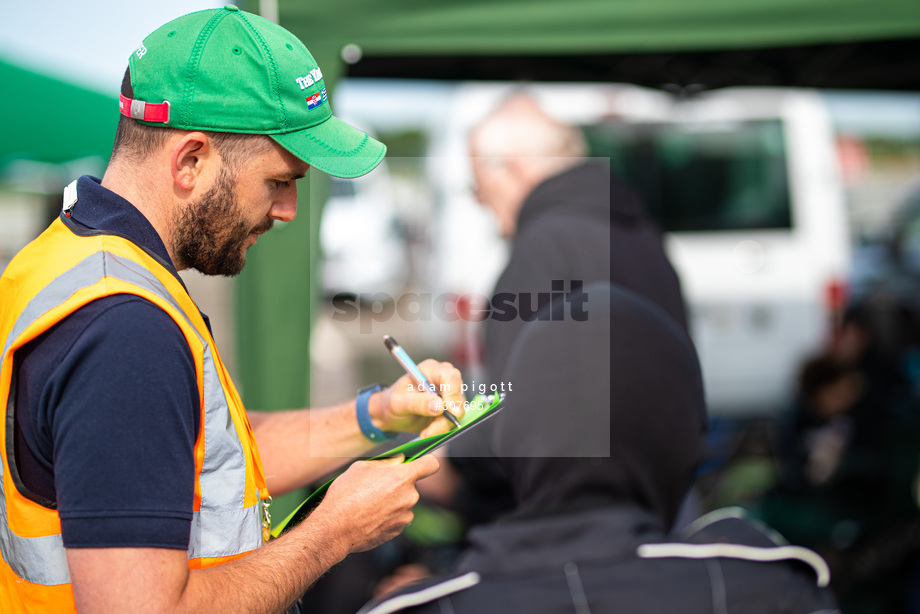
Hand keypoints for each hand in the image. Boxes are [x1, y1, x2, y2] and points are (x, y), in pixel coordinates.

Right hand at [309, 454, 439, 553]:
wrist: (335, 529)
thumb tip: (398, 461)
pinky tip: (369, 516)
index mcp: (402, 477)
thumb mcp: (361, 468)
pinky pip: (397, 517)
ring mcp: (405, 516)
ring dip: (392, 501)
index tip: (418, 463)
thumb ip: (385, 463)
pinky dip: (387, 516)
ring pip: (403, 502)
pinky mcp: (398, 531)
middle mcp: (409, 497)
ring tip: (369, 504)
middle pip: (412, 485)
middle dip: (398, 484)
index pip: (431, 464)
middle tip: (376, 486)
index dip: (425, 461)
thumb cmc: (345, 496)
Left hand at [372, 359, 465, 437]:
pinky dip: (441, 429)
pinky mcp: (449, 409)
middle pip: (457, 396)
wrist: (391, 414)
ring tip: (425, 433)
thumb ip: (418, 403)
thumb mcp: (399, 403)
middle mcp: (442, 380)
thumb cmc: (392, 402)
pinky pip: (453, 420)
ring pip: (457, 412)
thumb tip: (440, 406)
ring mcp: (448, 395)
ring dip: (442, 426)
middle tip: (430, 431)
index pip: (450, 376)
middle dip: (447, 417)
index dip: (452, 392)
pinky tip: (428, 432)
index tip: (449, 410)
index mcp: (429, 370)